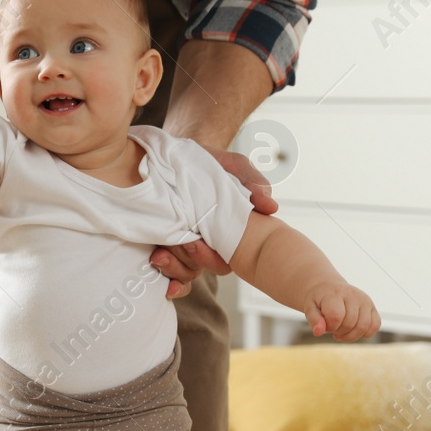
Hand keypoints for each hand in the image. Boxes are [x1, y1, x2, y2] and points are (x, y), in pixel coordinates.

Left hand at [148, 143, 280, 297]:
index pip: (225, 260)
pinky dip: (169, 279)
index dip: (210, 258)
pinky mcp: (166, 245)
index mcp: (227, 232)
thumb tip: (270, 207)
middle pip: (202, 268)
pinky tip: (159, 270)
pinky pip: (172, 273)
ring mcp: (187, 246)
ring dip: (172, 268)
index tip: (196, 243)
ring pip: (185, 272)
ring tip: (159, 255)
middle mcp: (209, 244)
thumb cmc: (212, 163)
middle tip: (176, 242)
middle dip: (188, 260)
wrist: (181, 152)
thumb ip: (254, 184)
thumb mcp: (236, 168)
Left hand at [305, 283, 380, 340]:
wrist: (328, 287)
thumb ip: (314, 320)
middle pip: (349, 324)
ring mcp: (364, 300)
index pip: (336, 317)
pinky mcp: (372, 306)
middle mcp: (353, 295)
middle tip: (332, 326)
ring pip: (363, 327)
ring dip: (350, 335)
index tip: (324, 324)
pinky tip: (353, 330)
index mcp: (335, 294)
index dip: (329, 327)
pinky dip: (365, 333)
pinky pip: (375, 325)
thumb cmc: (318, 300)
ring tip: (341, 330)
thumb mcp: (310, 308)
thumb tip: (318, 332)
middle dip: (338, 332)